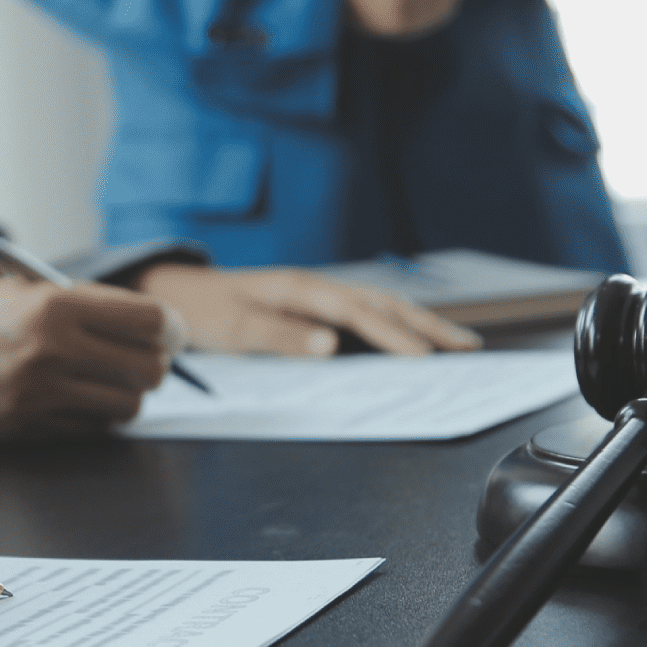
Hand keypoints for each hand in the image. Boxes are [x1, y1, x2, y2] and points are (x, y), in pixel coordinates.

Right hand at [0, 278, 182, 439]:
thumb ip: (84, 305)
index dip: (169, 327)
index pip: (149, 321)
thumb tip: (152, 327)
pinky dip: (93, 416)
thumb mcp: (22, 289)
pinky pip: (89, 430)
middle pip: (147, 369)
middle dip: (154, 363)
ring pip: (125, 407)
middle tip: (144, 355)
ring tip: (106, 377)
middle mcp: (50, 351)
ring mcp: (37, 397)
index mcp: (54, 304)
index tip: (168, 331)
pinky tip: (72, 396)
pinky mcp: (25, 429)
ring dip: (126, 393)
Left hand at [135, 265, 481, 355]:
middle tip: (467, 349)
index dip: (396, 336)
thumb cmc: (204, 314)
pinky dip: (397, 326)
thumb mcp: (235, 330)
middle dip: (428, 326)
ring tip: (458, 344)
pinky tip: (414, 339)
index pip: (360, 313)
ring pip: (381, 307)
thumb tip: (331, 345)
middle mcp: (317, 287)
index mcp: (301, 289)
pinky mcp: (316, 307)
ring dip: (421, 324)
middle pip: (384, 304)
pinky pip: (366, 316)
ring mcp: (319, 296)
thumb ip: (281, 337)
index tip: (428, 358)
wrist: (179, 296)